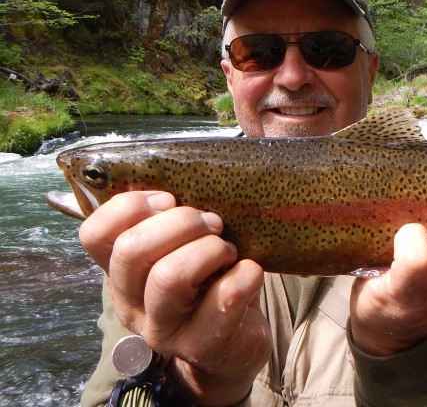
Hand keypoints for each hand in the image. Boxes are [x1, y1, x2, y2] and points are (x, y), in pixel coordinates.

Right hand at [79, 192, 269, 405]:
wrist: (231, 347)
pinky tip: (251, 272)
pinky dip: (244, 275)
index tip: (169, 199)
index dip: (129, 206)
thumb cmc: (208, 283)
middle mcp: (132, 302)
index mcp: (122, 272)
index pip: (94, 234)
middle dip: (180, 223)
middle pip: (132, 251)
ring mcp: (164, 329)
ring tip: (228, 251)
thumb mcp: (183, 249)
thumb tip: (206, 159)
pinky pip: (222, 300)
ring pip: (169, 277)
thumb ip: (177, 216)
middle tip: (213, 223)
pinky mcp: (202, 345)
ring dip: (209, 250)